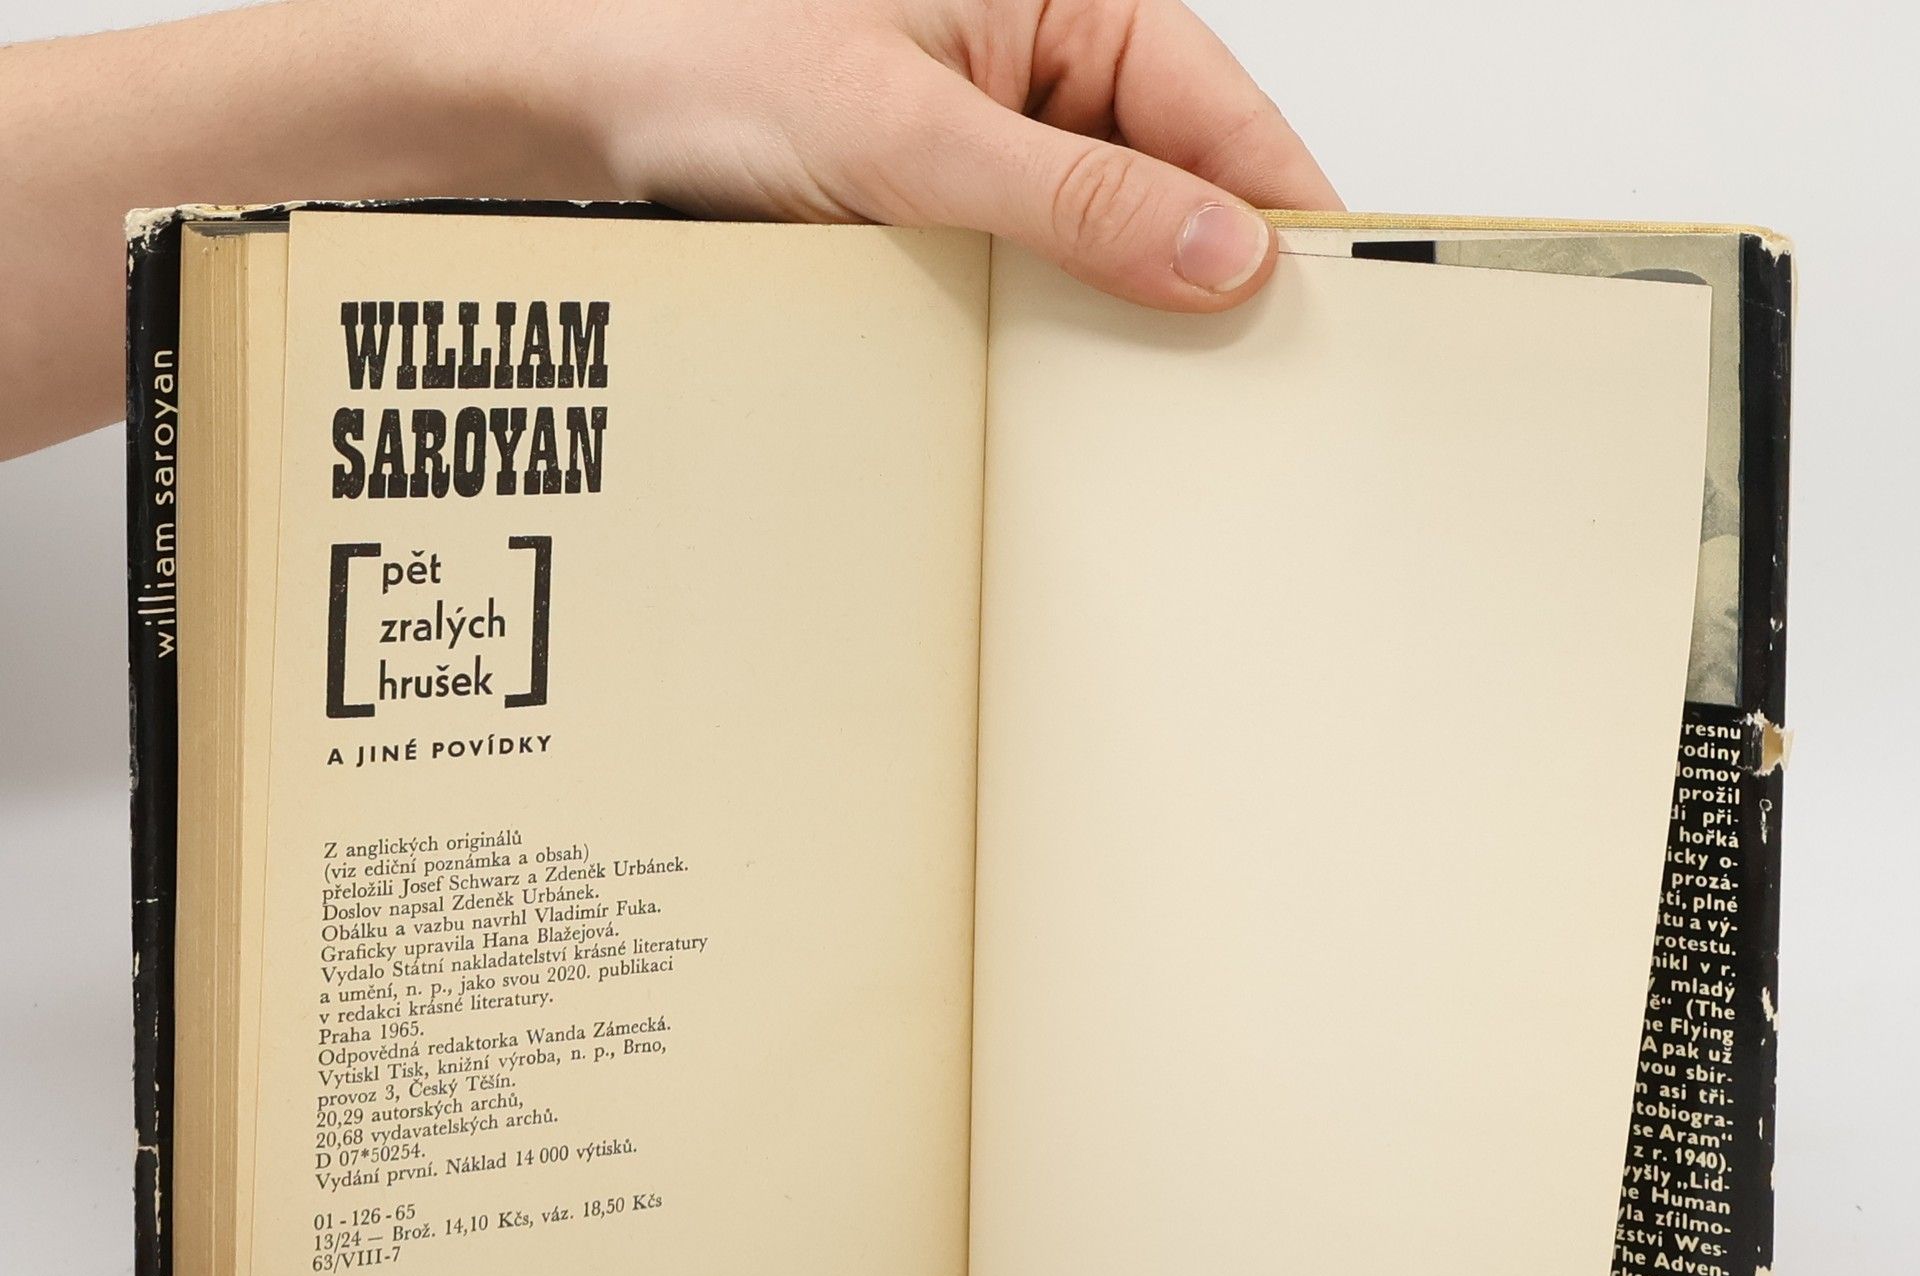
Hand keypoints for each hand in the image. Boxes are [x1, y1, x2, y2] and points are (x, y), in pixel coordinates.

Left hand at [2, 0, 1336, 452]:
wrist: (564, 108)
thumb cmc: (701, 61)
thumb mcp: (908, 130)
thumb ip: (1074, 194)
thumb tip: (1218, 252)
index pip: (1216, 104)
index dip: (1277, 206)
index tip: (1328, 303)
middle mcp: (1032, 64)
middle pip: (1175, 178)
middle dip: (1207, 277)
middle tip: (1247, 388)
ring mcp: (987, 146)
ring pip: (1106, 239)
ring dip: (1126, 318)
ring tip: (1160, 408)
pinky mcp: (939, 213)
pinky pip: (1032, 276)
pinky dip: (1052, 334)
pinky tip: (1062, 392)